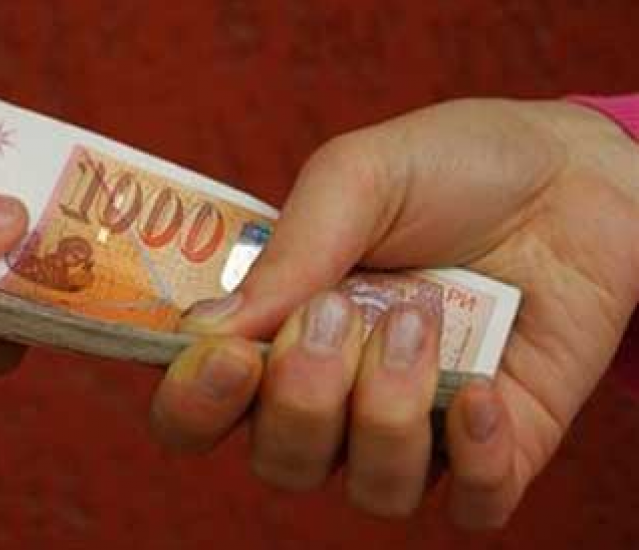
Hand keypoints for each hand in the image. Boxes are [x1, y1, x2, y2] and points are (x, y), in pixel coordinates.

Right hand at [148, 99, 638, 527]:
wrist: (574, 175)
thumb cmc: (449, 169)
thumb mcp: (357, 178)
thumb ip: (288, 252)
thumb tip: (206, 330)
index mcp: (276, 333)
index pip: (197, 409)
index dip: (194, 403)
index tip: (228, 356)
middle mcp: (332, 395)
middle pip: (279, 462)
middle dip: (303, 401)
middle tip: (338, 314)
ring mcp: (413, 427)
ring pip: (370, 488)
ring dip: (388, 413)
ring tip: (421, 322)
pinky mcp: (494, 447)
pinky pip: (469, 506)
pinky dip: (472, 457)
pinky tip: (482, 389)